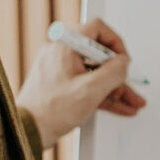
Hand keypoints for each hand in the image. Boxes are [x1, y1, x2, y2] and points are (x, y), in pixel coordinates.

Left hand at [18, 17, 143, 142]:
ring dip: (114, 87)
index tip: (123, 60)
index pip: (97, 28)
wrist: (27, 131)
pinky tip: (118, 105)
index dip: (115, 43)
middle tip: (129, 84)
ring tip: (131, 102)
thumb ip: (114, 72)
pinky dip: (101, 93)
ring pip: (94, 72)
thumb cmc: (50, 111)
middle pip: (98, 55)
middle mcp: (61, 53)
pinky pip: (85, 83)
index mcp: (65, 46)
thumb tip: (123, 62)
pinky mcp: (59, 84)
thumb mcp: (91, 90)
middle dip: (118, 73)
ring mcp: (59, 69)